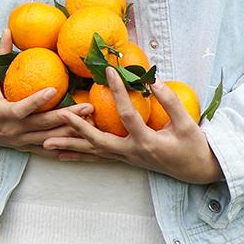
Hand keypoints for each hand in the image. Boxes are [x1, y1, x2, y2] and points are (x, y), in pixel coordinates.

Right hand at [0, 29, 92, 156]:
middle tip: (88, 106)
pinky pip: (48, 149)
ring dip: (71, 132)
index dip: (37, 100)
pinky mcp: (25, 147)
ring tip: (92, 122)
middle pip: (44, 125)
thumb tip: (9, 30)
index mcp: (2, 113)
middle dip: (68, 117)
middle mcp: (14, 130)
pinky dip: (65, 146)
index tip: (53, 89)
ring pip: (50, 139)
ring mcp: (21, 141)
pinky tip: (82, 142)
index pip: (22, 108)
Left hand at [42, 67, 223, 183]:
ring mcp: (127, 158)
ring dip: (70, 147)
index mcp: (147, 142)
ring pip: (94, 153)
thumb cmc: (194, 147)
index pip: (127, 114)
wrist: (198, 172)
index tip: (109, 71)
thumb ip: (170, 103)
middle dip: (78, 129)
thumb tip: (154, 81)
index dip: (118, 92)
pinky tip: (62, 154)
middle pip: (99, 142)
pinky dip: (79, 155)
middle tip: (60, 116)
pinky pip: (98, 158)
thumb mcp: (187, 124)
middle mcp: (132, 153)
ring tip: (45, 143)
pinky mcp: (125, 160)